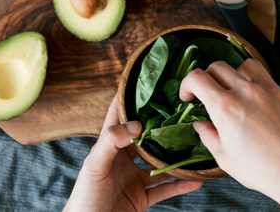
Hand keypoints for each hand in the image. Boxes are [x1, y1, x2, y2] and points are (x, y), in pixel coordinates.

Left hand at [63, 98, 202, 211]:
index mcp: (108, 147)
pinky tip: (195, 179)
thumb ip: (112, 142)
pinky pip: (164, 190)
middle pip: (146, 138)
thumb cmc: (84, 197)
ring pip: (159, 164)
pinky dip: (180, 185)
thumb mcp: (94, 165)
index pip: (118, 116)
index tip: (148, 83)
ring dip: (176, 157)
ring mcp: (133, 179)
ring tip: (195, 145)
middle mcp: (122, 160)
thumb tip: (136, 124)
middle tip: (183, 112)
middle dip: (162, 126)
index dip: (130, 99)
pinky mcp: (141, 198)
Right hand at [180, 59, 279, 210]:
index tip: (188, 96)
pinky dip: (257, 87)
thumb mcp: (225, 158)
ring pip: (245, 66)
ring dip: (234, 75)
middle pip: (218, 67)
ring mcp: (270, 90)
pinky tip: (258, 106)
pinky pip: (267, 80)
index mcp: (226, 107)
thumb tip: (201, 124)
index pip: (197, 77)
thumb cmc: (264, 170)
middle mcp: (248, 92)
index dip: (187, 85)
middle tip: (207, 95)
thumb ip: (208, 135)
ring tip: (234, 93)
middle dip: (207, 79)